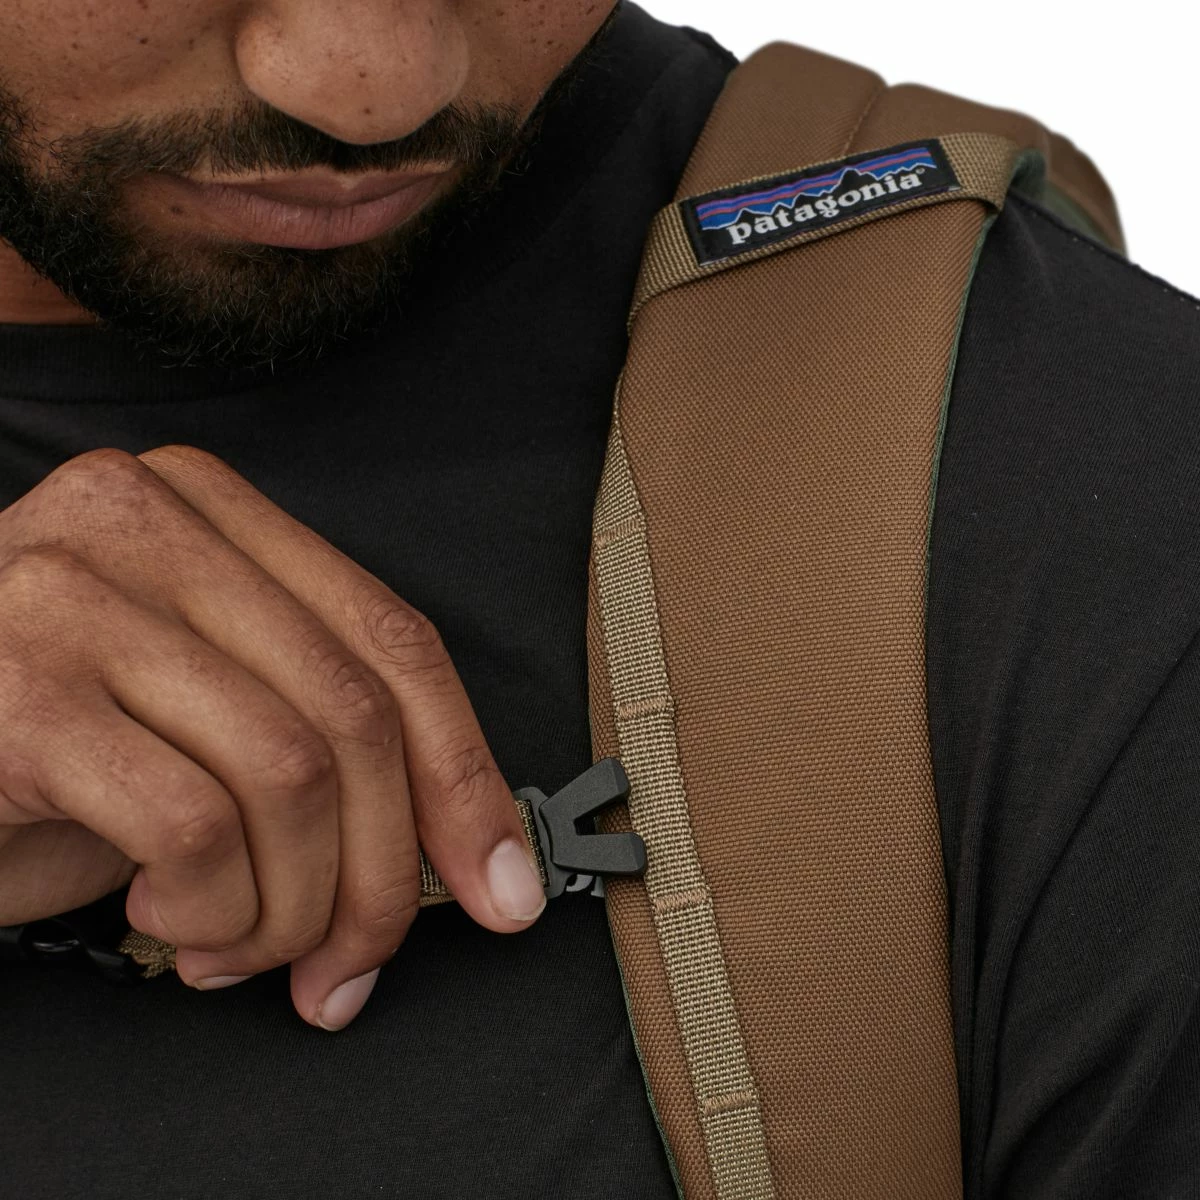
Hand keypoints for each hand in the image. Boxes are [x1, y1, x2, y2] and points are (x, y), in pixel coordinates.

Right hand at [0, 446, 544, 1027]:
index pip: (394, 639)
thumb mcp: (205, 712)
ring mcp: (76, 595)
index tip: (500, 883)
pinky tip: (166, 918)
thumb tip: (469, 851)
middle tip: (351, 965)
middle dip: (381, 875)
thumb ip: (320, 735)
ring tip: (239, 947)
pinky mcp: (21, 693)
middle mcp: (148, 523)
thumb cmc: (47, 742)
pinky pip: (195, 826)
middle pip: (356, 713)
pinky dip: (211, 910)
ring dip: (290, 907)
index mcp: (212, 509)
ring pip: (291, 774)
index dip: (465, 775)